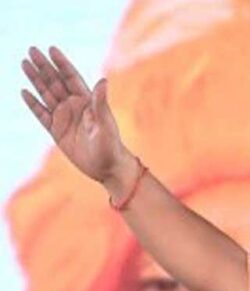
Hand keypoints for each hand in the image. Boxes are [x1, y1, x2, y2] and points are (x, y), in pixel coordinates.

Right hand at [21, 46, 129, 182]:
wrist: (107, 168)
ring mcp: (64, 118)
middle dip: (44, 66)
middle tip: (32, 49)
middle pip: (55, 82)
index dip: (62, 63)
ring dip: (36, 79)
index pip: (71, 78)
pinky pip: (41, 114)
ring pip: (46, 94)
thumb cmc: (111, 146)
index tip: (51, 49)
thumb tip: (103, 80)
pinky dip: (33, 103)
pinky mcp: (56, 131)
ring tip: (24, 63)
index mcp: (88, 102)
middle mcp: (74, 106)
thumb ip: (101, 103)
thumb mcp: (105, 124)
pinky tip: (25, 92)